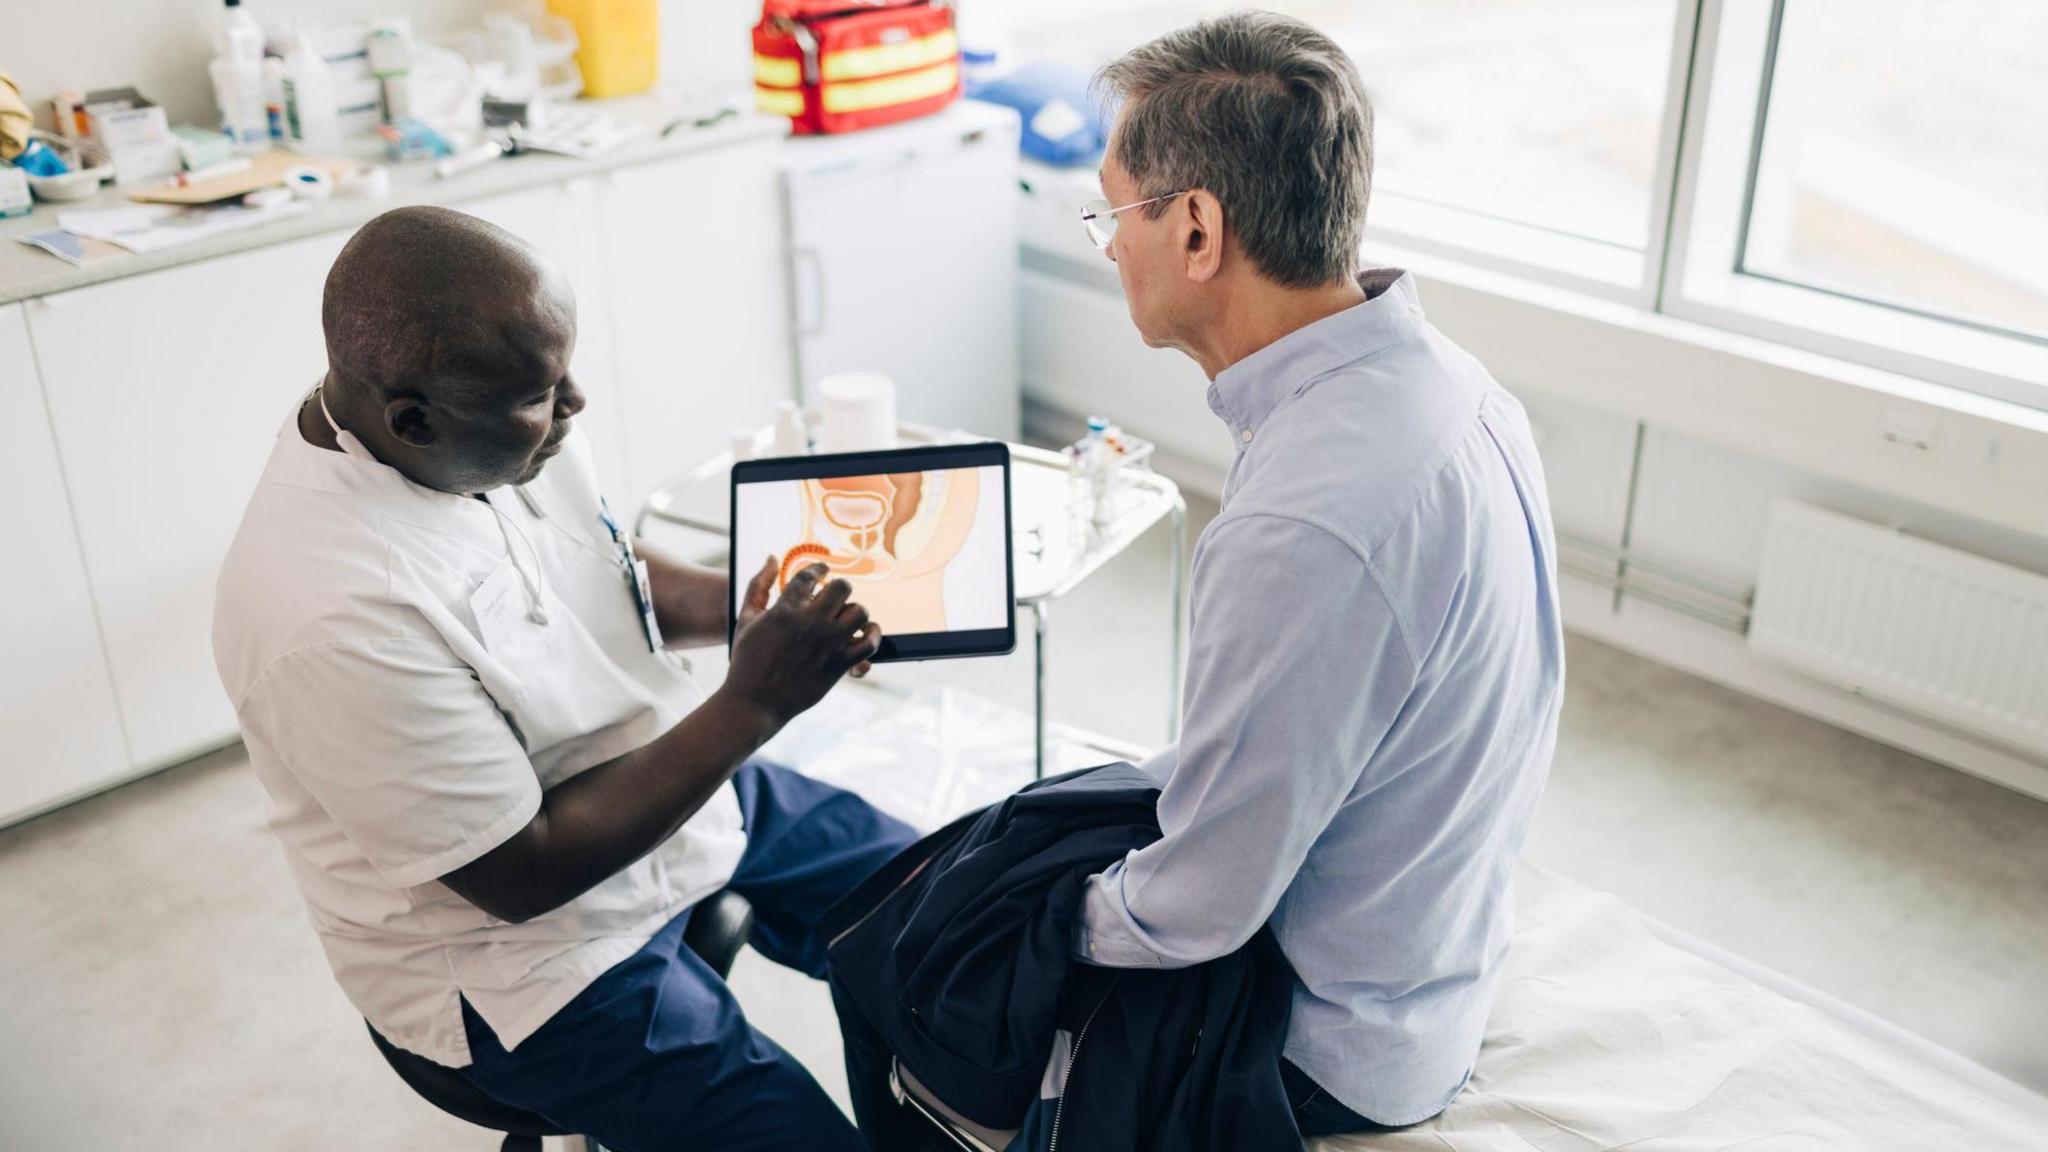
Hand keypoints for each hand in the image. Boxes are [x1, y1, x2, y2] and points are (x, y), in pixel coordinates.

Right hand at [721, 560, 881, 725]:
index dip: (819, 570)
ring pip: (860, 611)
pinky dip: (872, 635)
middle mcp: (810, 622)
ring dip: (854, 611)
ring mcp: (828, 643)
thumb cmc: (746, 660)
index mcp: (786, 609)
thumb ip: (758, 585)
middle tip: (832, 598)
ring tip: (844, 618)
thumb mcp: (745, 619)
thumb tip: (771, 558)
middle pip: (842, 588)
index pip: (812, 575)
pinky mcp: (839, 664)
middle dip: (837, 590)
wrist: (754, 702)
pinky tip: (864, 633)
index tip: (822, 572)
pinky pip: (870, 642)